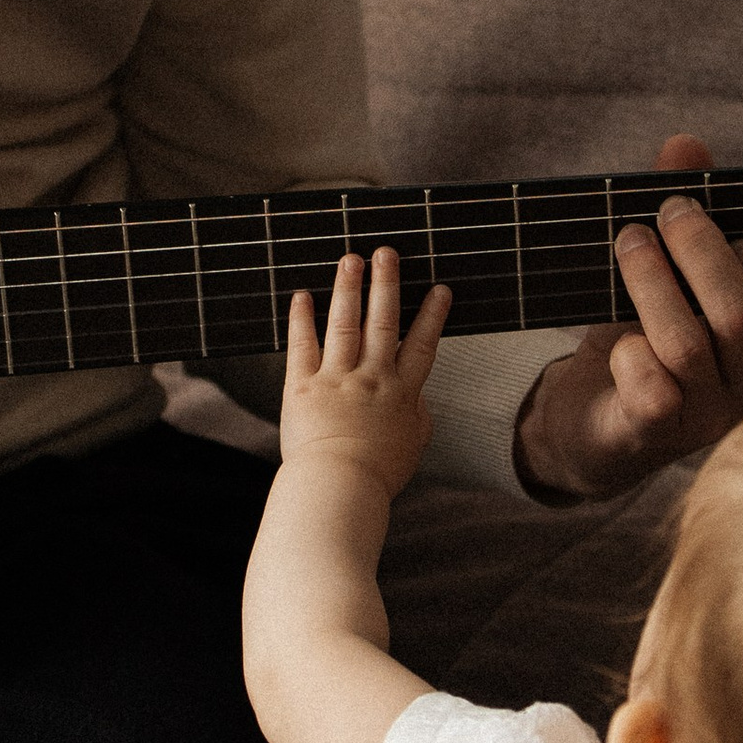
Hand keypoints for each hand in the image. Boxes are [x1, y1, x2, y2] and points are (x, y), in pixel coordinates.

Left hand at [281, 248, 452, 499]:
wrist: (338, 489)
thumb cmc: (377, 475)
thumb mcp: (413, 445)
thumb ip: (418, 414)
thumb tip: (417, 395)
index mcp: (402, 394)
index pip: (422, 346)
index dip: (432, 315)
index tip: (439, 288)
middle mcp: (372, 379)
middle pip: (383, 322)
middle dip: (386, 284)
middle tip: (387, 253)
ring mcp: (337, 379)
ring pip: (345, 325)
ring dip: (348, 289)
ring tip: (350, 258)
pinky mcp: (303, 386)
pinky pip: (302, 345)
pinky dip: (302, 319)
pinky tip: (303, 295)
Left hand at [513, 133, 742, 503]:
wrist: (593, 419)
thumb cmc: (649, 335)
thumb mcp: (673, 274)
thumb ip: (688, 215)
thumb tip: (686, 144)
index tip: (738, 232)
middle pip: (741, 318)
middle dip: (700, 250)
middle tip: (667, 210)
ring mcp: (703, 418)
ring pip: (688, 345)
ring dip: (651, 280)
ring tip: (628, 241)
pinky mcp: (649, 435)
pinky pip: (652, 393)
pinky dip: (631, 353)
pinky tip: (618, 339)